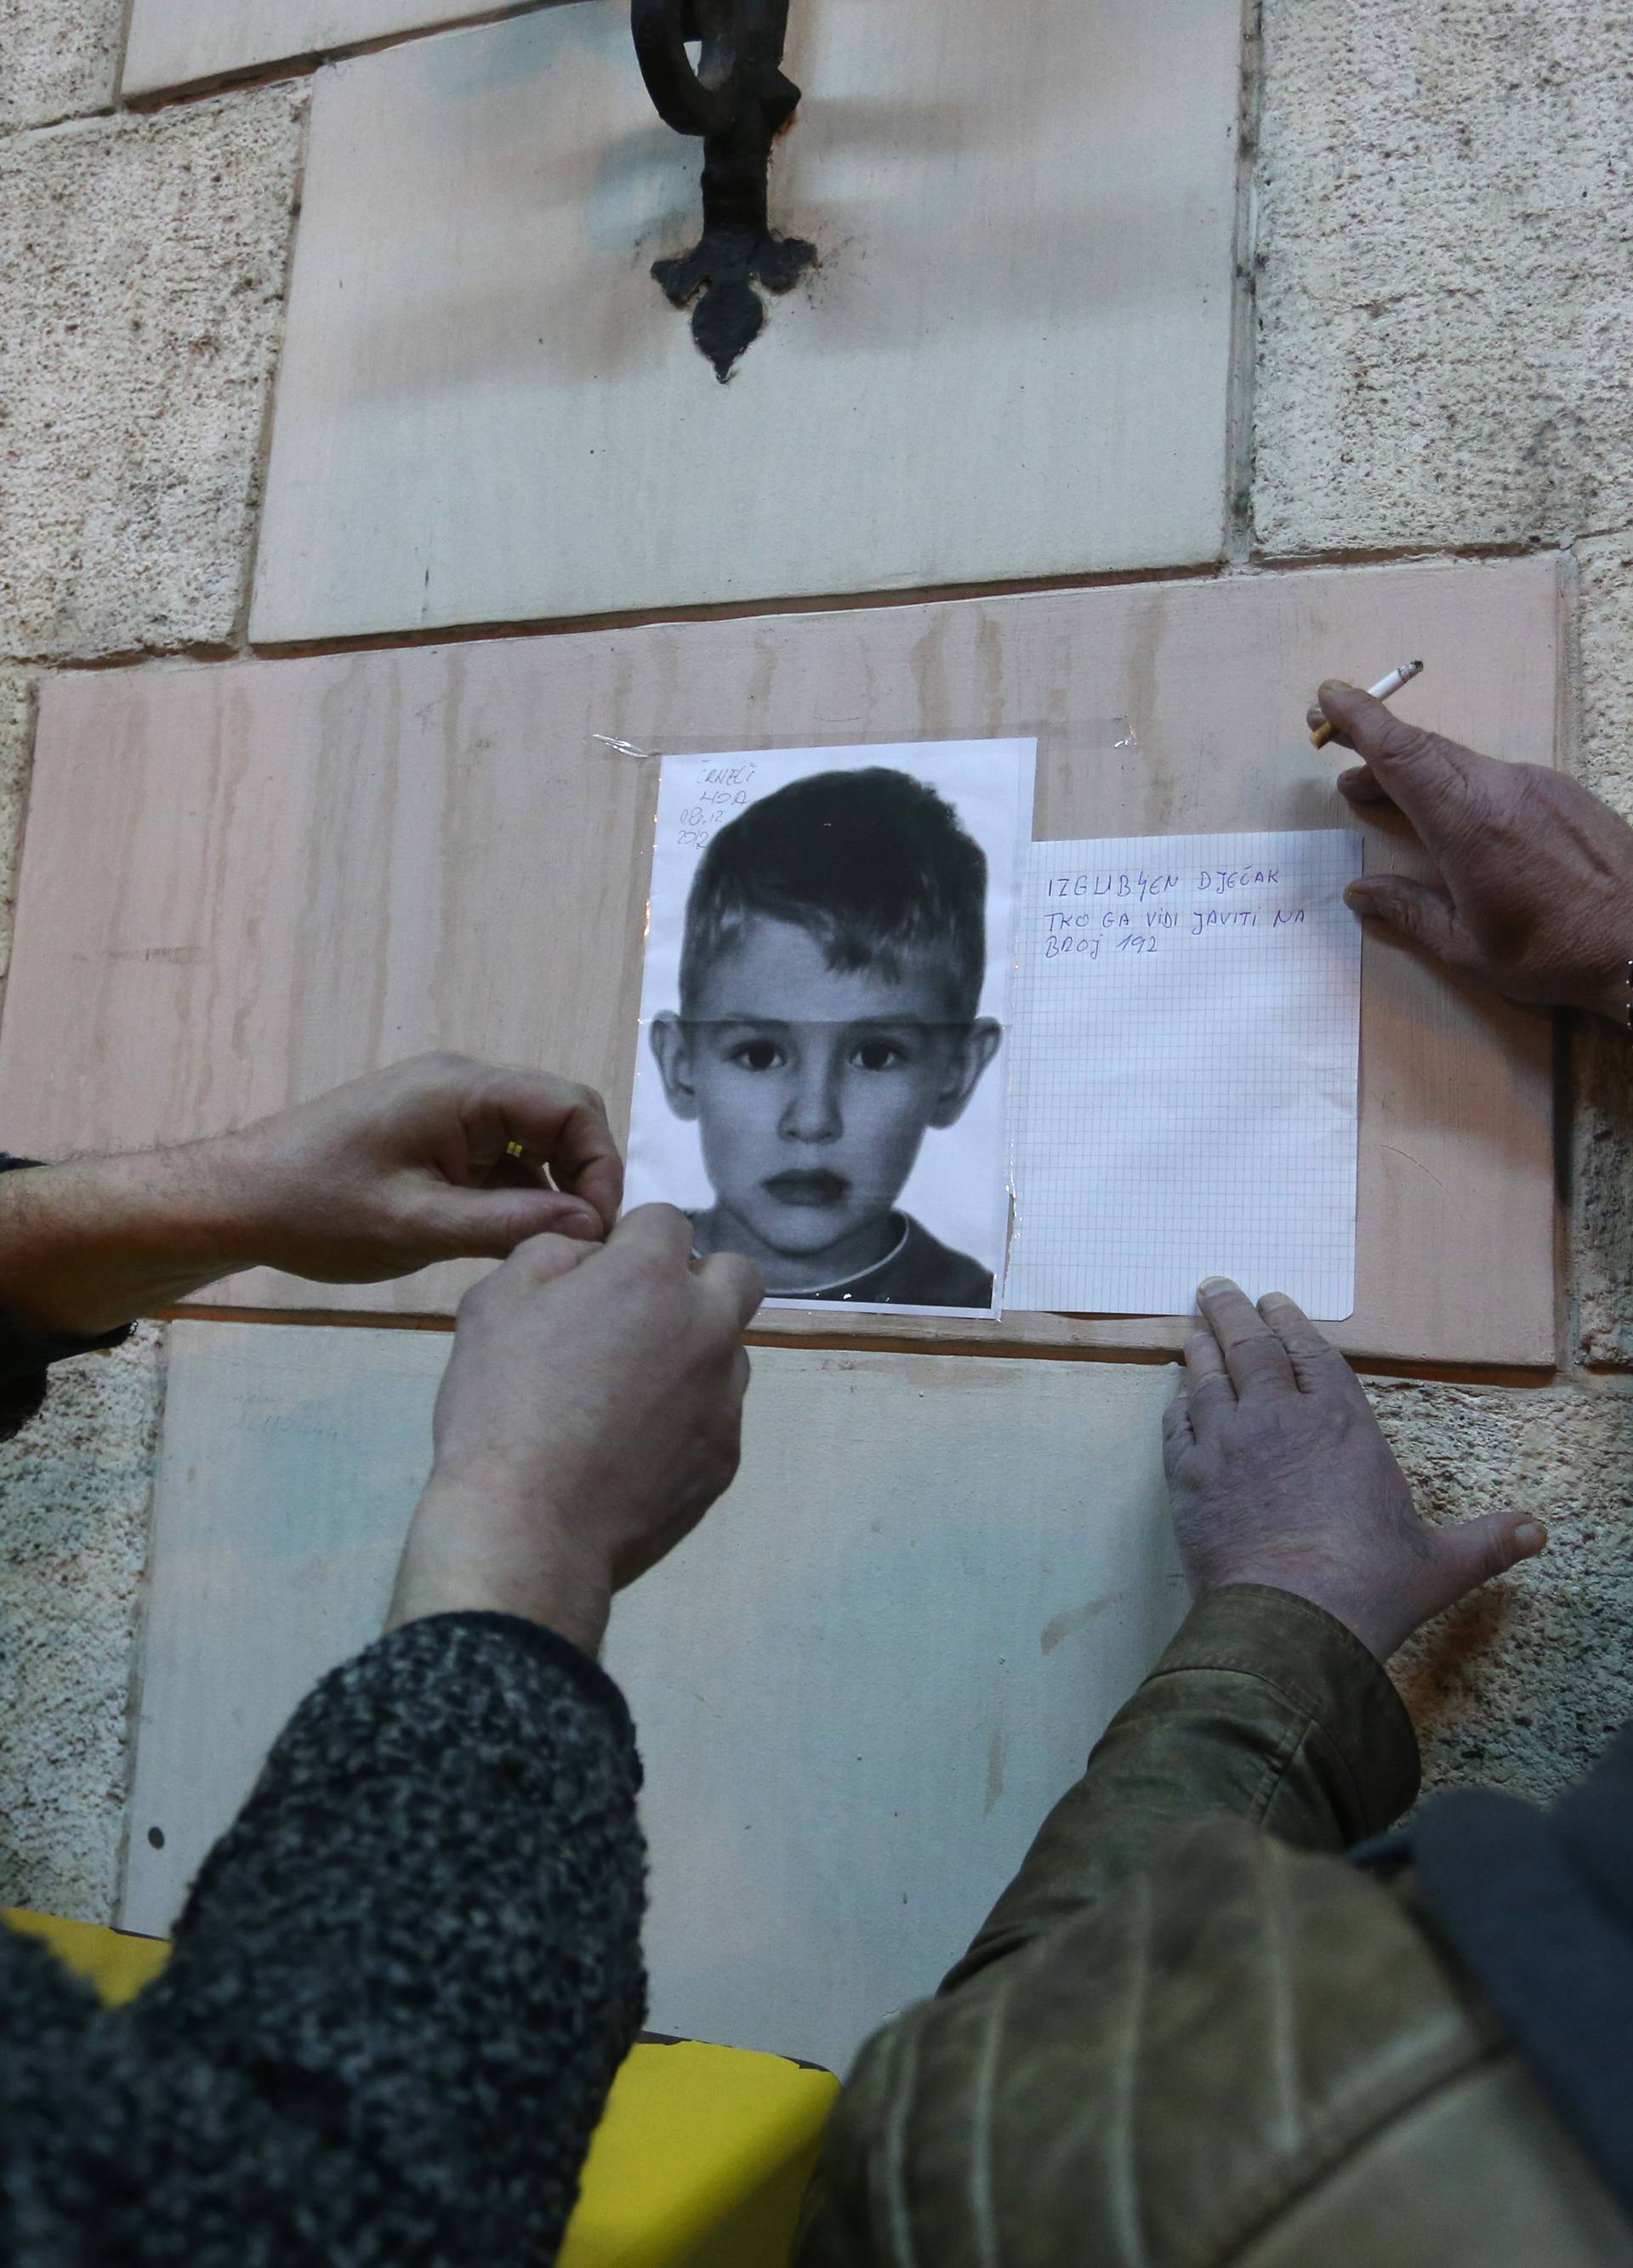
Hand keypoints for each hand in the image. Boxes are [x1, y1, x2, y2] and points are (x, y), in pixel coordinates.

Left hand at [0, 1053, 621, 1339]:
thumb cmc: (318, 1210)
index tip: (595, 1229)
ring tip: (544, 1250)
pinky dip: (514, 1193)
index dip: (599, 1166)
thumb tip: (591, 1224)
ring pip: (532, 1141)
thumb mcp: (419, 1226)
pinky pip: (498, 1155)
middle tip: (580, 1244)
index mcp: (463, 1090)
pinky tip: (506, 1241)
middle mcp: (463, 1085)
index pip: (572, 1107)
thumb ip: (509, 1224)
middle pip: (560, 1119)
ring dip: (548, 1190)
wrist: (238, 1201)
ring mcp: (447, 1107)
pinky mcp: (433, 1133)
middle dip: (581, 1179)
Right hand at [389, 1206, 762, 1653]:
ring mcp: (725, 1396)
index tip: (599, 1277)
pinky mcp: (726, 1457)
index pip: (667, 1220)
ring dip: (690, 1354)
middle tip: (636, 1321)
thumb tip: (591, 1256)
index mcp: (649, 1277)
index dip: (630, 1242)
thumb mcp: (494, 1302)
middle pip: (734, 1275)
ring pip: (727, 1350)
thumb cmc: (501, 1407)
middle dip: (695, 1282)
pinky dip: (684, 1420)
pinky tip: (630, 1452)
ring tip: (624, 1401)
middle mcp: (706, 1326)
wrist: (529, 1529)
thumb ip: (552, 1254)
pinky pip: (715, 1416)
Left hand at [1163, 1277, 1545, 1659]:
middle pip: (1251, 1348)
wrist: (1294, 1616)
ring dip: (1201, 1347)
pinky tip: (1175, 1394)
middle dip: (1235, 1313)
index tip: (1275, 1302)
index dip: (1292, 1324)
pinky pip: (1176, 1424)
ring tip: (1194, 1327)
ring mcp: (1228, 1442)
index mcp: (1341, 1424)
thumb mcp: (1441, 1564)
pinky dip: (1175, 1403)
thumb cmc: (1371, 1586)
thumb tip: (1536, 1534)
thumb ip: (1485, 1542)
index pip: (1312, 1355)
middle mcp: (1280, 1418)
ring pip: (1207, 1377)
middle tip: (1217, 1287)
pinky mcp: (1188, 1476)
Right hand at [1311, 681, 1632, 1020]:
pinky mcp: (1563, 794)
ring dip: (1414, 772)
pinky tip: (1451, 817)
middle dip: (1374, 745)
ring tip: (1379, 794)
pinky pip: (1495, 777)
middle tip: (1336, 755)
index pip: (1402, 752)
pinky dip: (1455, 784)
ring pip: (1461, 763)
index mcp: (1468, 822)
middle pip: (1426, 749)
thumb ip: (1408, 911)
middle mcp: (1502, 789)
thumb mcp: (1466, 947)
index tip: (1327, 696)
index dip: (1360, 720)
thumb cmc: (1555, 953)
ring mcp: (1537, 786)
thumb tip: (1360, 891)